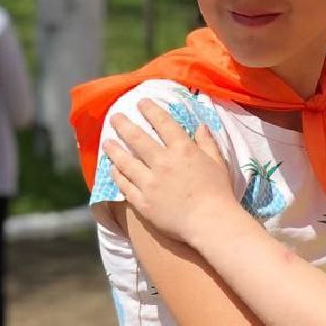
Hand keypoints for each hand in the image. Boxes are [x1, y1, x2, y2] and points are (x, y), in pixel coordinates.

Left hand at [103, 99, 233, 243]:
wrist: (211, 223)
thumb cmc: (219, 193)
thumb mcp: (218, 163)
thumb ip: (207, 143)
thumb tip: (200, 126)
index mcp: (183, 150)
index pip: (163, 123)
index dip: (151, 110)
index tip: (141, 103)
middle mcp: (162, 163)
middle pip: (137, 139)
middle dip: (124, 125)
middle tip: (115, 117)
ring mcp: (150, 183)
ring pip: (125, 162)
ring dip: (114, 149)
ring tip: (107, 142)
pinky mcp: (143, 202)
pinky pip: (125, 186)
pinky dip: (117, 175)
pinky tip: (112, 169)